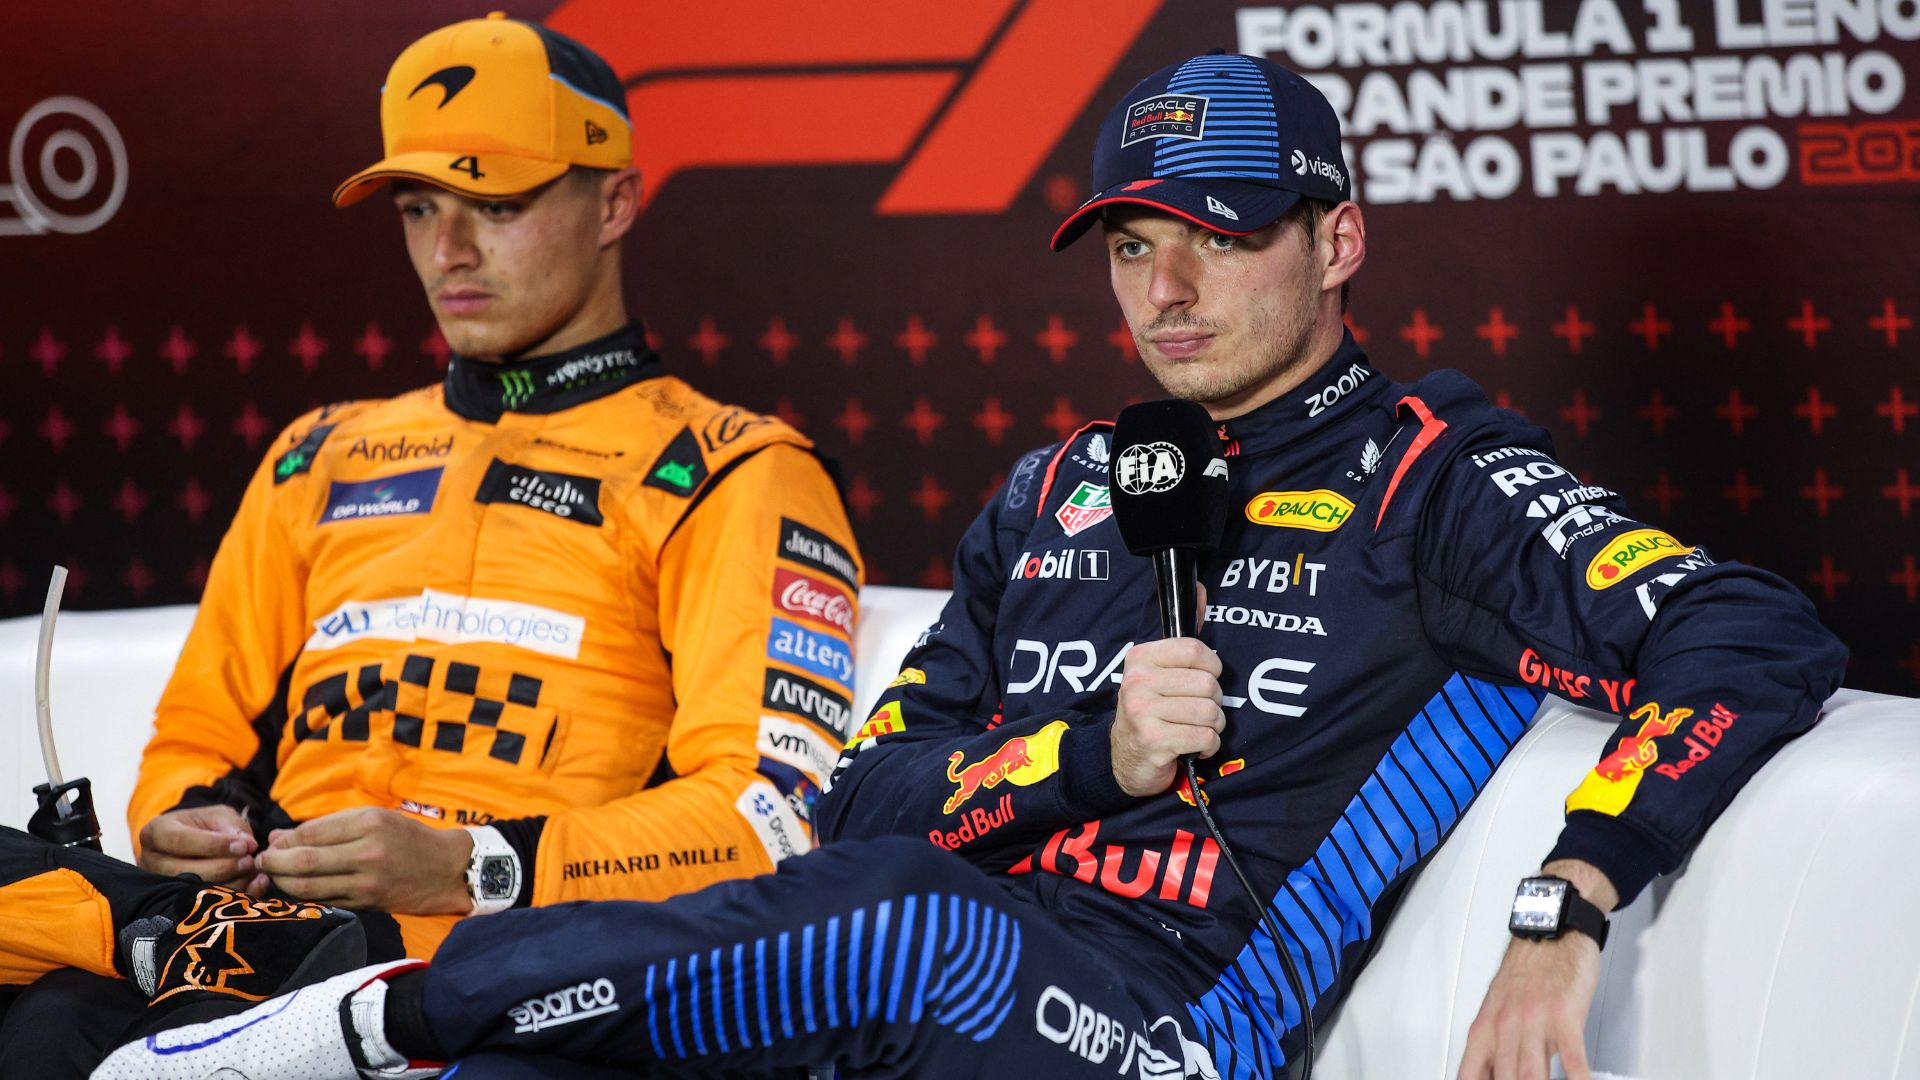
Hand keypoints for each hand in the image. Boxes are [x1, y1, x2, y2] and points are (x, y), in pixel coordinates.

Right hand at [136, 804, 262, 893]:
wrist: (199, 843)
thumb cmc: (206, 826)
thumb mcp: (217, 816)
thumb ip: (231, 826)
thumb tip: (247, 844)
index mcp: (156, 832)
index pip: (180, 840)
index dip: (214, 845)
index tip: (243, 846)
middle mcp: (152, 861)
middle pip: (184, 870)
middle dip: (222, 867)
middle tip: (249, 861)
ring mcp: (161, 886)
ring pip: (192, 892)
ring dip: (229, 883)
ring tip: (251, 872)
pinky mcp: (177, 903)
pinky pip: (205, 906)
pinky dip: (235, 896)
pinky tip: (255, 885)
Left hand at [256, 807, 472, 914]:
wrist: (447, 869)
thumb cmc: (408, 838)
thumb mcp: (374, 819)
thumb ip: (328, 828)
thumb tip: (279, 838)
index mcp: (368, 823)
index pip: (311, 832)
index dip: (284, 841)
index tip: (270, 844)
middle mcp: (368, 852)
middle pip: (304, 861)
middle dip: (274, 863)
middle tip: (260, 863)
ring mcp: (367, 881)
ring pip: (309, 886)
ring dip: (283, 883)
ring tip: (272, 878)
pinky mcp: (367, 903)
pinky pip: (324, 900)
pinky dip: (304, 896)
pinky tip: (296, 890)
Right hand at [1110, 636, 1224, 796]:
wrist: (1125, 759)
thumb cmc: (1150, 711)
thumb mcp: (1159, 672)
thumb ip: (1183, 638)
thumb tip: (1201, 590)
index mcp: (1140, 659)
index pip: (1194, 650)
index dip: (1212, 667)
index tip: (1203, 679)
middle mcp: (1137, 682)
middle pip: (1207, 684)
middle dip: (1214, 702)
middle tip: (1198, 712)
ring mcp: (1142, 711)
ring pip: (1210, 713)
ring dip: (1213, 727)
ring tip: (1196, 729)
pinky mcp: (1154, 740)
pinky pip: (1205, 737)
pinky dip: (1208, 746)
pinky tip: (1192, 747)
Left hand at [1457, 934, 1599, 1079]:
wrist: (1550, 929)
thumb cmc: (1527, 968)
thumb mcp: (1499, 1008)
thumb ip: (1497, 1045)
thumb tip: (1495, 1076)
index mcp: (1485, 1028)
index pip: (1470, 1076)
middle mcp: (1505, 1027)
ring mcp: (1534, 1022)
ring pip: (1532, 1076)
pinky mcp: (1565, 1016)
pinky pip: (1572, 1059)